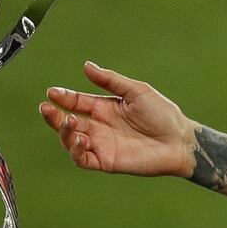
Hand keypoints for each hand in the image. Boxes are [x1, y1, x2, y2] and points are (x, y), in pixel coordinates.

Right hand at [39, 62, 197, 176]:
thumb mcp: (136, 91)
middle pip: (67, 122)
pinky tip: (81, 140)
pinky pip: (82, 159)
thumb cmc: (163, 114)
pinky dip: (76, 151)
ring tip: (70, 123)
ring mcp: (101, 144)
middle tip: (46, 108)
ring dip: (64, 132)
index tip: (52, 93)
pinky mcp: (106, 161)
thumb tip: (87, 66)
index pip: (76, 102)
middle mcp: (99, 126)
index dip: (63, 97)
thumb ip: (110, 80)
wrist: (179, 140)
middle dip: (53, 116)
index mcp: (104, 107)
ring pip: (70, 141)